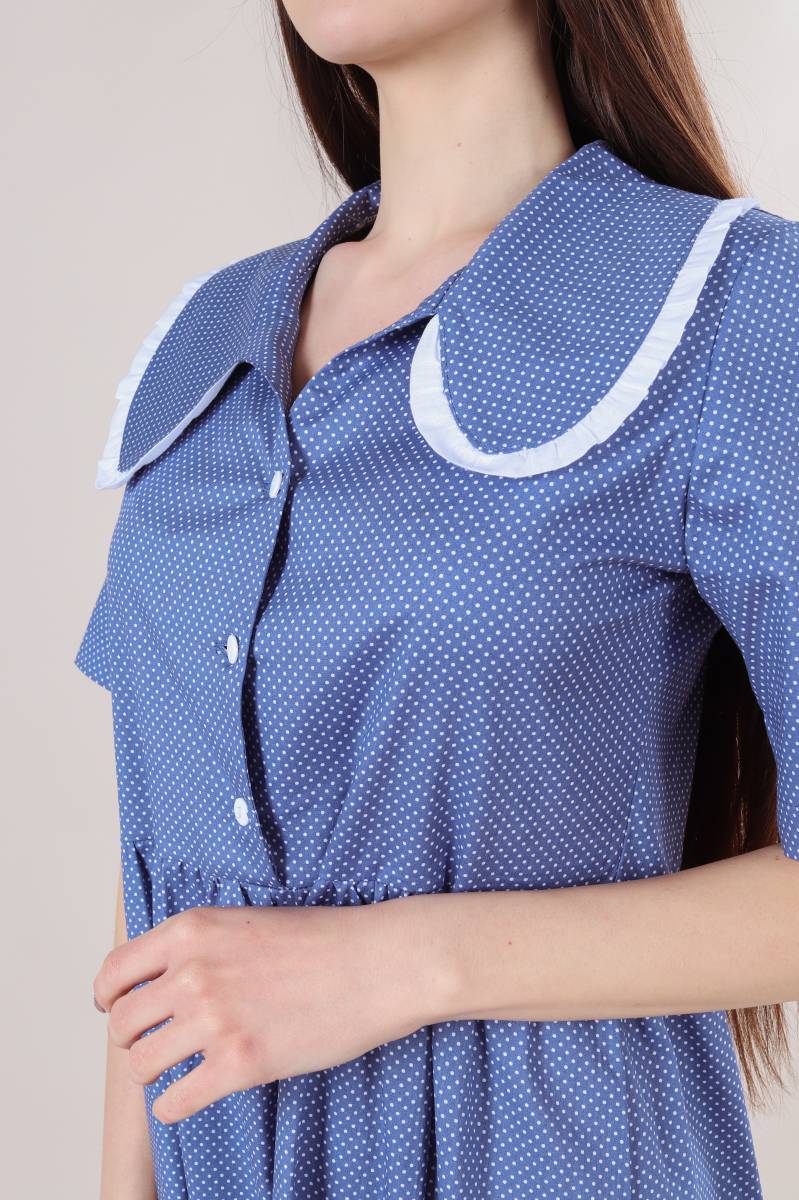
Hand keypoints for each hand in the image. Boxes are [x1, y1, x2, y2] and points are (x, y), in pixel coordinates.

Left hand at [92, 896, 452, 1124]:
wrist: (377, 963)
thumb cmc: (324, 941)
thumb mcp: (246, 922)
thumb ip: (200, 946)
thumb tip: (163, 982)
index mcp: (191, 930)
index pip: (115, 972)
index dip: (110, 998)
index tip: (119, 1010)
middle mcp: (193, 972)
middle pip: (122, 1023)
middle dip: (134, 1038)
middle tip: (159, 1042)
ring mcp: (214, 1019)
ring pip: (141, 1065)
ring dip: (154, 1072)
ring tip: (178, 1068)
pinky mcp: (239, 1064)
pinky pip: (172, 1102)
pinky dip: (173, 1105)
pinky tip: (191, 1094)